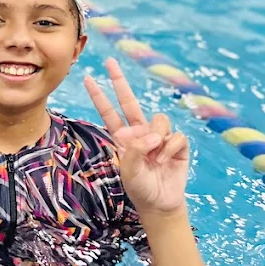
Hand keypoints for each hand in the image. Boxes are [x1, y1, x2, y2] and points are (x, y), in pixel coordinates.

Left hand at [85, 58, 188, 214]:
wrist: (160, 202)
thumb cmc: (140, 187)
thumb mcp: (128, 171)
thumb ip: (135, 150)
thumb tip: (151, 135)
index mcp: (123, 138)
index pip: (109, 113)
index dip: (99, 96)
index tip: (87, 78)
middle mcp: (140, 132)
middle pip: (129, 101)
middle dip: (119, 81)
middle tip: (110, 62)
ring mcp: (159, 136)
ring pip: (158, 120)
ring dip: (156, 140)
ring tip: (155, 158)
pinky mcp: (177, 143)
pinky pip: (175, 136)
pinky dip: (169, 148)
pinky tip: (166, 161)